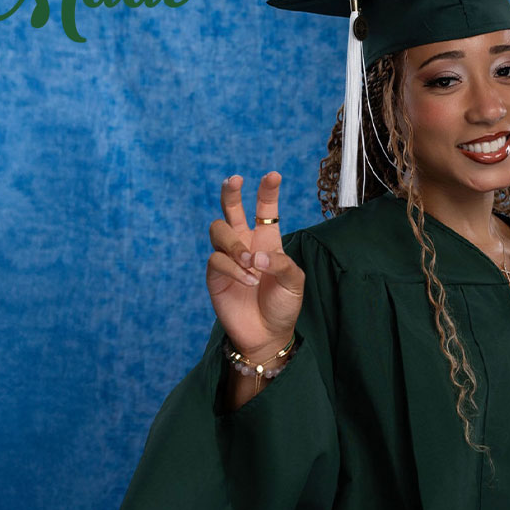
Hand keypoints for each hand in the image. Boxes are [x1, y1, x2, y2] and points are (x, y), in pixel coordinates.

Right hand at [206, 172, 304, 360]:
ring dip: (235, 244)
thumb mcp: (294, 282)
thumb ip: (281, 264)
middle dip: (230, 192)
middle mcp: (245, 243)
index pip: (265, 209)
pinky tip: (248, 281)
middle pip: (230, 209)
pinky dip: (234, 268)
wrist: (267, 334)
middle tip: (235, 180)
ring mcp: (228, 257)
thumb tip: (256, 256)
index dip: (267, 191)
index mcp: (267, 239)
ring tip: (251, 264)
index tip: (273, 175)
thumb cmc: (283, 305)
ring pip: (218, 230)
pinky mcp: (215, 274)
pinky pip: (216, 259)